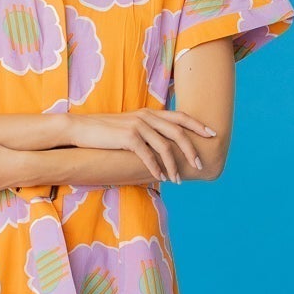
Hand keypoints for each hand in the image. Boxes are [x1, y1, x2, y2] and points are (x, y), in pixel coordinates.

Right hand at [62, 107, 215, 182]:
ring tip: (177, 180)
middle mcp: (146, 117)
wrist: (80, 129)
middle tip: (200, 165)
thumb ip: (147, 132)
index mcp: (149, 113)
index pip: (180, 117)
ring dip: (173, 166)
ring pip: (165, 147)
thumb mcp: (129, 127)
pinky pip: (148, 155)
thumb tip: (162, 148)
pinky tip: (161, 177)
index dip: (198, 125)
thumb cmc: (104, 132)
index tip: (212, 134)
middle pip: (178, 133)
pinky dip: (157, 168)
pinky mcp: (128, 138)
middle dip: (191, 150)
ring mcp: (138, 126)